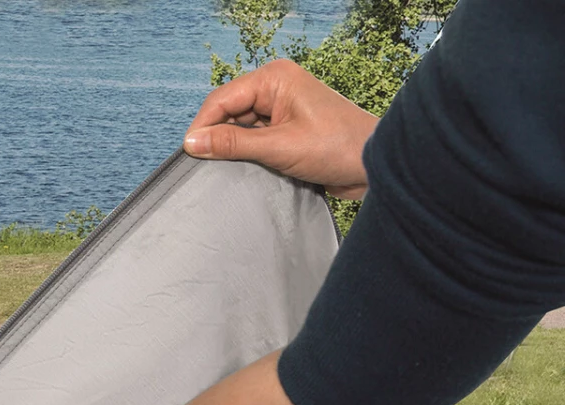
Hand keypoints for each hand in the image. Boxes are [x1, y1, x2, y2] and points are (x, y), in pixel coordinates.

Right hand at [183, 59, 377, 199]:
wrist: (375, 166)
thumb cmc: (339, 148)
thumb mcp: (278, 148)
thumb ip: (232, 143)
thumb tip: (192, 141)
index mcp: (275, 78)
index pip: (222, 99)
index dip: (202, 126)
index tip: (189, 153)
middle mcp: (276, 86)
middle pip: (228, 111)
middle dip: (218, 137)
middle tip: (209, 165)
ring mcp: (281, 106)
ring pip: (239, 126)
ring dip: (235, 147)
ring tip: (239, 167)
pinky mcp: (286, 126)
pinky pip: (253, 136)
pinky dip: (247, 152)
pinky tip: (251, 166)